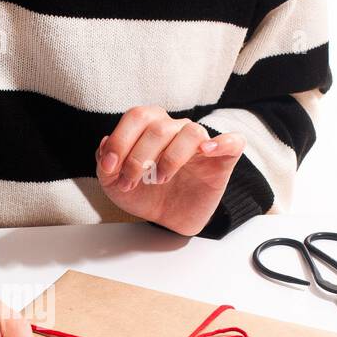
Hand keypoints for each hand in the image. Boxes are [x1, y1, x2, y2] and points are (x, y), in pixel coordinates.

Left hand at [96, 106, 245, 236]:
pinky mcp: (222, 159)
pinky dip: (221, 143)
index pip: (137, 117)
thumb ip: (105, 165)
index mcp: (149, 127)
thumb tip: (105, 144)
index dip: (121, 140)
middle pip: (159, 127)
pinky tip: (206, 151)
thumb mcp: (114, 184)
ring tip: (160, 179)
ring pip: (190, 132)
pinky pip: (232, 142)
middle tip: (130, 181)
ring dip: (171, 157)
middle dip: (139, 157)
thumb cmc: (145, 194)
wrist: (169, 219)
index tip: (111, 167)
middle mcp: (175, 129)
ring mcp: (199, 142)